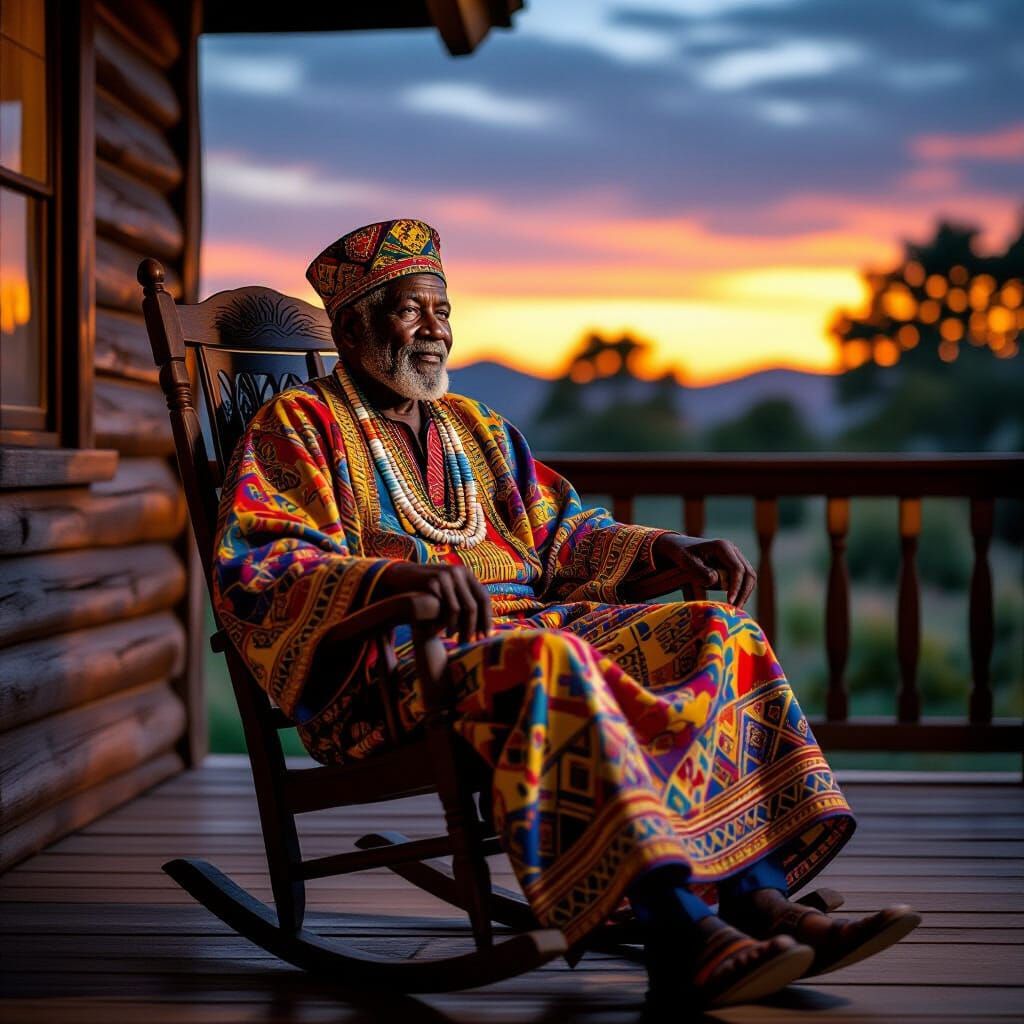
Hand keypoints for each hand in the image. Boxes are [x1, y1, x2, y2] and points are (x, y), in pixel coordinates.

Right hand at [374, 561, 492, 643]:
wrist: (402, 577)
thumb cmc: (428, 589)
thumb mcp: (448, 589)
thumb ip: (463, 599)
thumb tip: (482, 622)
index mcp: (466, 574)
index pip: (483, 598)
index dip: (486, 618)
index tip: (486, 636)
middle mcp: (459, 573)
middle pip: (474, 605)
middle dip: (474, 626)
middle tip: (471, 642)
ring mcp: (445, 576)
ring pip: (460, 609)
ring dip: (460, 628)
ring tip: (458, 640)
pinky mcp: (432, 582)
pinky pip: (446, 608)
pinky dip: (447, 623)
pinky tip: (444, 633)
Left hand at [653, 533, 756, 607]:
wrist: (680, 546)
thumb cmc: (681, 554)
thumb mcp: (686, 562)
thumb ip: (699, 571)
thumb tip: (715, 580)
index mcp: (722, 546)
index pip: (737, 569)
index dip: (736, 587)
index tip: (729, 602)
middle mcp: (732, 549)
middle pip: (748, 573)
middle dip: (743, 593)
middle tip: (736, 610)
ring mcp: (735, 556)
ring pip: (749, 576)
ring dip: (744, 593)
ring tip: (735, 608)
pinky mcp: (734, 564)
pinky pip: (744, 578)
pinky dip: (741, 590)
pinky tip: (734, 602)